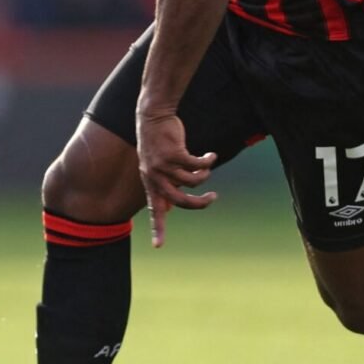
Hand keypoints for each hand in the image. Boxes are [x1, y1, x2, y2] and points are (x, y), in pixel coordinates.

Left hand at [135, 111, 216, 247]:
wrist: (153, 117)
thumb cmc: (156, 143)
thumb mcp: (154, 167)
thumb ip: (161, 186)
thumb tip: (166, 209)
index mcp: (150, 183)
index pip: (155, 210)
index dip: (157, 228)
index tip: (158, 246)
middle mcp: (155, 177)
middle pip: (180, 200)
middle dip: (199, 203)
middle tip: (213, 198)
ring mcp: (163, 165)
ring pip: (192, 181)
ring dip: (204, 175)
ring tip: (207, 167)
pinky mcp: (174, 153)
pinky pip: (198, 164)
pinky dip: (207, 162)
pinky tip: (211, 156)